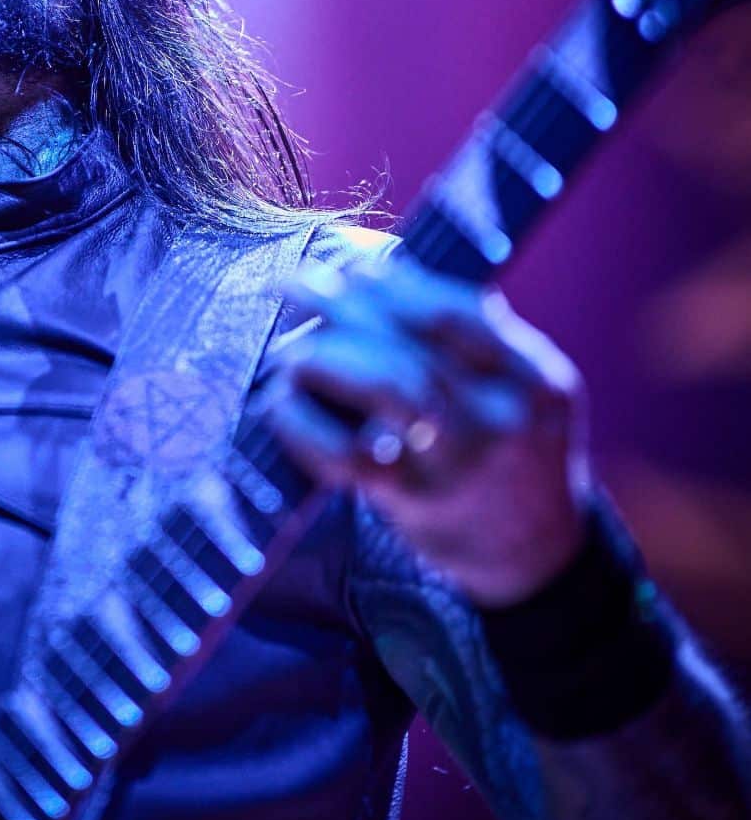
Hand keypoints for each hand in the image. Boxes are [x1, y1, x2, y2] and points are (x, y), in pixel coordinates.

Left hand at [264, 249, 591, 604]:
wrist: (534, 553)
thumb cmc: (514, 448)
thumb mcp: (527, 389)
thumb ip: (477, 337)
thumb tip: (388, 270)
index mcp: (535, 379)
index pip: (458, 313)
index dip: (395, 283)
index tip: (351, 266)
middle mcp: (502, 419)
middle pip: (416, 345)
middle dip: (346, 309)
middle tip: (296, 283)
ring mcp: (459, 464)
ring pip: (387, 389)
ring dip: (326, 357)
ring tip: (290, 348)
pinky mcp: (414, 501)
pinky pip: (348, 453)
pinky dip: (305, 423)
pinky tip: (283, 402)